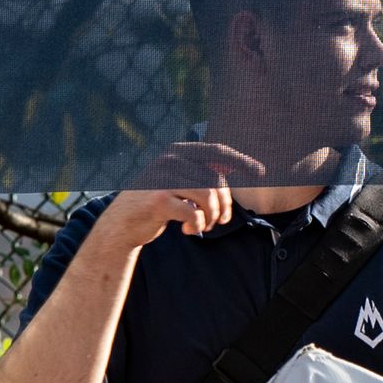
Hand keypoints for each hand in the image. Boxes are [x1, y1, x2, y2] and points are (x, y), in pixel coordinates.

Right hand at [101, 140, 260, 251]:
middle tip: (219, 221)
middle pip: (216, 180)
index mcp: (178, 152)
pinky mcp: (158, 200)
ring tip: (205, 226)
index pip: (217, 152)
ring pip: (208, 197)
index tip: (260, 172)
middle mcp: (170, 160)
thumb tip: (236, 167)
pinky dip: (196, 226)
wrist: (121, 223)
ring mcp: (163, 179)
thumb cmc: (156, 202)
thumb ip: (200, 173)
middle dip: (224, 205)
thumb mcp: (178, 182)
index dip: (241, 161)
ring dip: (212, 217)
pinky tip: (187, 230)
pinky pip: (193, 213)